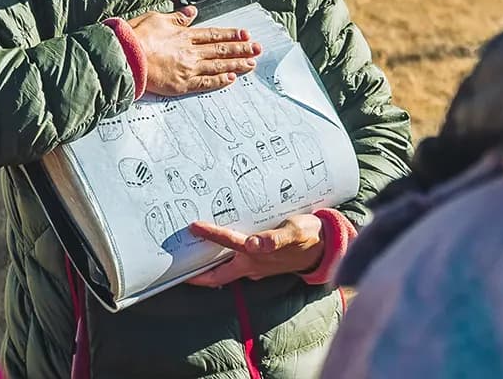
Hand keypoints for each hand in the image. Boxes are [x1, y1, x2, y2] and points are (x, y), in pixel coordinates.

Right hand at [126, 6, 261, 95]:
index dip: (231, 35)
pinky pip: (206, 83)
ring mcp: (188, 69)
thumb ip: (177, 17)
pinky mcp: (182, 85)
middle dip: (241, 49)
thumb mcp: (157, 18)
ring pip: (218, 66)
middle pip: (221, 50)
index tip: (245, 34)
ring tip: (252, 63)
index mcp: (184, 35)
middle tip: (258, 49)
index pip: (213, 34)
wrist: (125, 57)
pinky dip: (220, 81)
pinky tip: (232, 79)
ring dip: (237, 64)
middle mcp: (190, 52)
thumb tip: (191, 11)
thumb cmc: (136, 37)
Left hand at [185, 215, 324, 286]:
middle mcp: (253, 265)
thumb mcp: (295, 232)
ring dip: (209, 269)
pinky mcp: (262, 265)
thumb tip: (255, 243)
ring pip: (226, 272)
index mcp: (256, 255)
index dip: (209, 235)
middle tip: (177, 268)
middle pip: (218, 275)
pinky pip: (237, 266)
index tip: (192, 226)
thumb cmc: (309, 236)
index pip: (227, 244)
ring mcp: (256, 268)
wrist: (326, 247)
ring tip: (191, 257)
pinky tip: (218, 253)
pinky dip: (224, 262)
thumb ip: (276, 238)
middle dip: (197, 275)